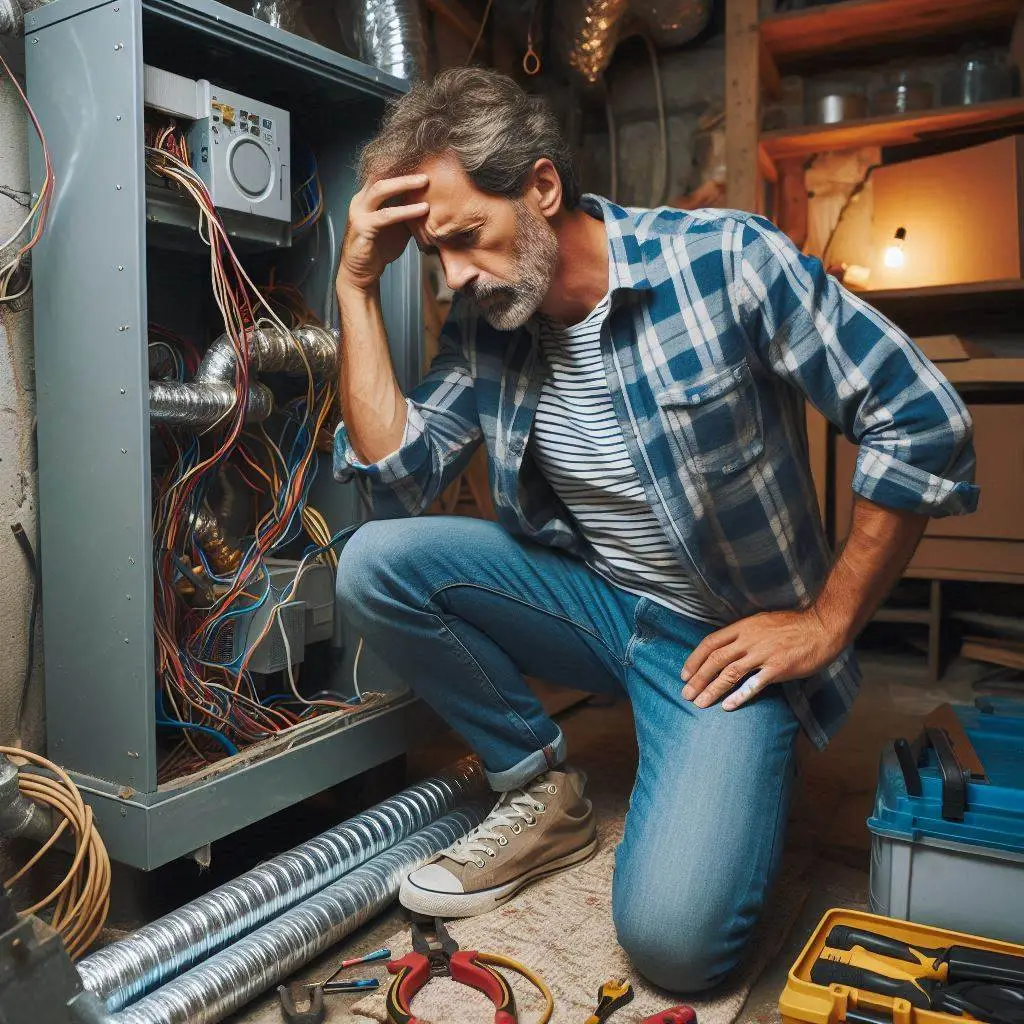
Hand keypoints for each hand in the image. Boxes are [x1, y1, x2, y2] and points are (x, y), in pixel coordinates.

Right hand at [338, 174, 428, 292]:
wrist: (362, 273)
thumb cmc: (379, 248)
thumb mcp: (397, 225)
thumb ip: (408, 210)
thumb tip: (432, 199)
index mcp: (367, 197)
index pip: (382, 172)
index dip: (401, 165)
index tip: (423, 159)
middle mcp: (360, 200)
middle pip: (380, 174)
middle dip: (404, 169)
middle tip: (427, 166)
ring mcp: (359, 213)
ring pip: (381, 190)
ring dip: (405, 184)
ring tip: (425, 182)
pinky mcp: (362, 229)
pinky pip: (385, 216)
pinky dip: (405, 211)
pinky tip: (421, 210)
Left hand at [680, 608, 842, 711]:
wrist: (821, 627)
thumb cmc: (793, 625)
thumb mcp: (762, 622)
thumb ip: (743, 634)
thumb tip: (726, 647)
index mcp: (743, 627)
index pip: (710, 643)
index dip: (695, 659)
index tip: (684, 674)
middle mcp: (749, 640)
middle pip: (716, 660)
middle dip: (698, 678)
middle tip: (686, 694)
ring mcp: (763, 654)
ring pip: (730, 673)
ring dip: (712, 689)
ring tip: (700, 703)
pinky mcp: (778, 668)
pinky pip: (754, 684)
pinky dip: (739, 696)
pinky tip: (728, 706)